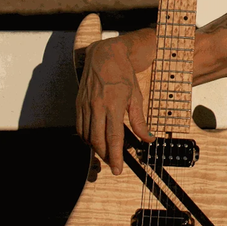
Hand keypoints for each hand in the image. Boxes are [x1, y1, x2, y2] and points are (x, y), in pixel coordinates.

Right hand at [74, 34, 154, 174]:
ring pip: (87, 136)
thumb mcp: (136, 96)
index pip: (113, 138)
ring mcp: (85, 106)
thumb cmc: (122, 74)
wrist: (104, 56)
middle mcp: (96, 107)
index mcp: (113, 105)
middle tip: (113, 164)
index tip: (118, 169)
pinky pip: (79, 127)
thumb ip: (140, 120)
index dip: (115, 156)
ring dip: (95, 148)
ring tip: (106, 153)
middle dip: (105, 156)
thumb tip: (148, 138)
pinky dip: (86, 137)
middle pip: (97, 141)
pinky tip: (94, 140)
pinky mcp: (78, 104)